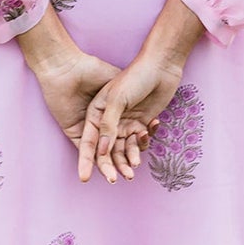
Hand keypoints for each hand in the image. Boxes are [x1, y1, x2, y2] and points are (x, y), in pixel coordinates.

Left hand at [34, 47, 149, 179]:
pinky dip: (91, 160)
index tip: (141, 159)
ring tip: (124, 174)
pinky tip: (104, 167)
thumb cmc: (94, 70)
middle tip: (131, 176)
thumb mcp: (116, 92)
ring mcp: (87, 127)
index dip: (133, 147)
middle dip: (122, 164)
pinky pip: (84, 149)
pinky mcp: (73, 130)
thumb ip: (121, 114)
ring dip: (111, 165)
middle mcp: (103, 121)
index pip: (124, 134)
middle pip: (115, 148)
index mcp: (114, 112)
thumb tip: (130, 135)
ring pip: (102, 151)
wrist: (68, 67)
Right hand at [77, 0, 204, 183]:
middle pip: (107, 150)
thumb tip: (103, 150)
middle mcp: (109, 120)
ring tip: (135, 165)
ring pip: (124, 148)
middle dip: (112, 165)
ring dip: (129, 158)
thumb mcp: (116, 100)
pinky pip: (139, 140)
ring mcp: (125, 122)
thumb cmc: (134, 78)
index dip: (86, 161)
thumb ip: (109, 125)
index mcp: (96, 113)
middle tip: (120, 179)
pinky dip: (143, 142)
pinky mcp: (141, 122)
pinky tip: (148, 133)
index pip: (89, 142)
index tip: (84, 178)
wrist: (160, 66)